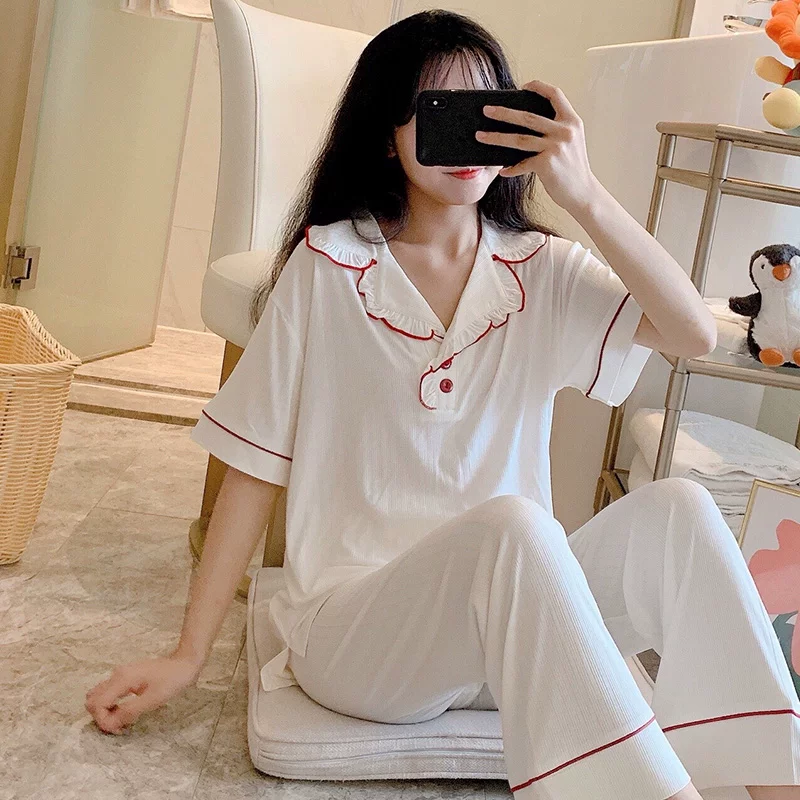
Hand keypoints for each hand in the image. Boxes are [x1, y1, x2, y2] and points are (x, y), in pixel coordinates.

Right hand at [85, 653, 200, 734]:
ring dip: (106, 711)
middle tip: (120, 726)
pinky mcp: (126, 676)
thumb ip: (129, 712)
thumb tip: (109, 725)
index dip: (103, 721)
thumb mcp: (153, 700)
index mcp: (122, 679)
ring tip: (123, 720)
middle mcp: (117, 674)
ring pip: (99, 696)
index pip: (97, 703)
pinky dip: (112, 705)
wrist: (185, 663)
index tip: (119, 730)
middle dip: (102, 717)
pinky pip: (109, 693)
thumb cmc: (172, 681)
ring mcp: (121, 674)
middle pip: (93, 699)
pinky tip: (126, 711)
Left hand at [475, 79, 599, 212]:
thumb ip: (555, 129)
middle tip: (486, 110)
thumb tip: (523, 125)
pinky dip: (511, 168)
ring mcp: (555, 147)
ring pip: (519, 139)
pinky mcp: (547, 164)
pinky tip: (502, 171)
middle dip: (504, 112)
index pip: (555, 95)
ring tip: (481, 136)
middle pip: (528, 117)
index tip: (524, 87)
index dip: (539, 88)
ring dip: (496, 137)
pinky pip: (522, 164)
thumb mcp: (571, 142)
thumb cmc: (572, 168)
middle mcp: (565, 131)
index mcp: (572, 121)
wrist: (583, 193)